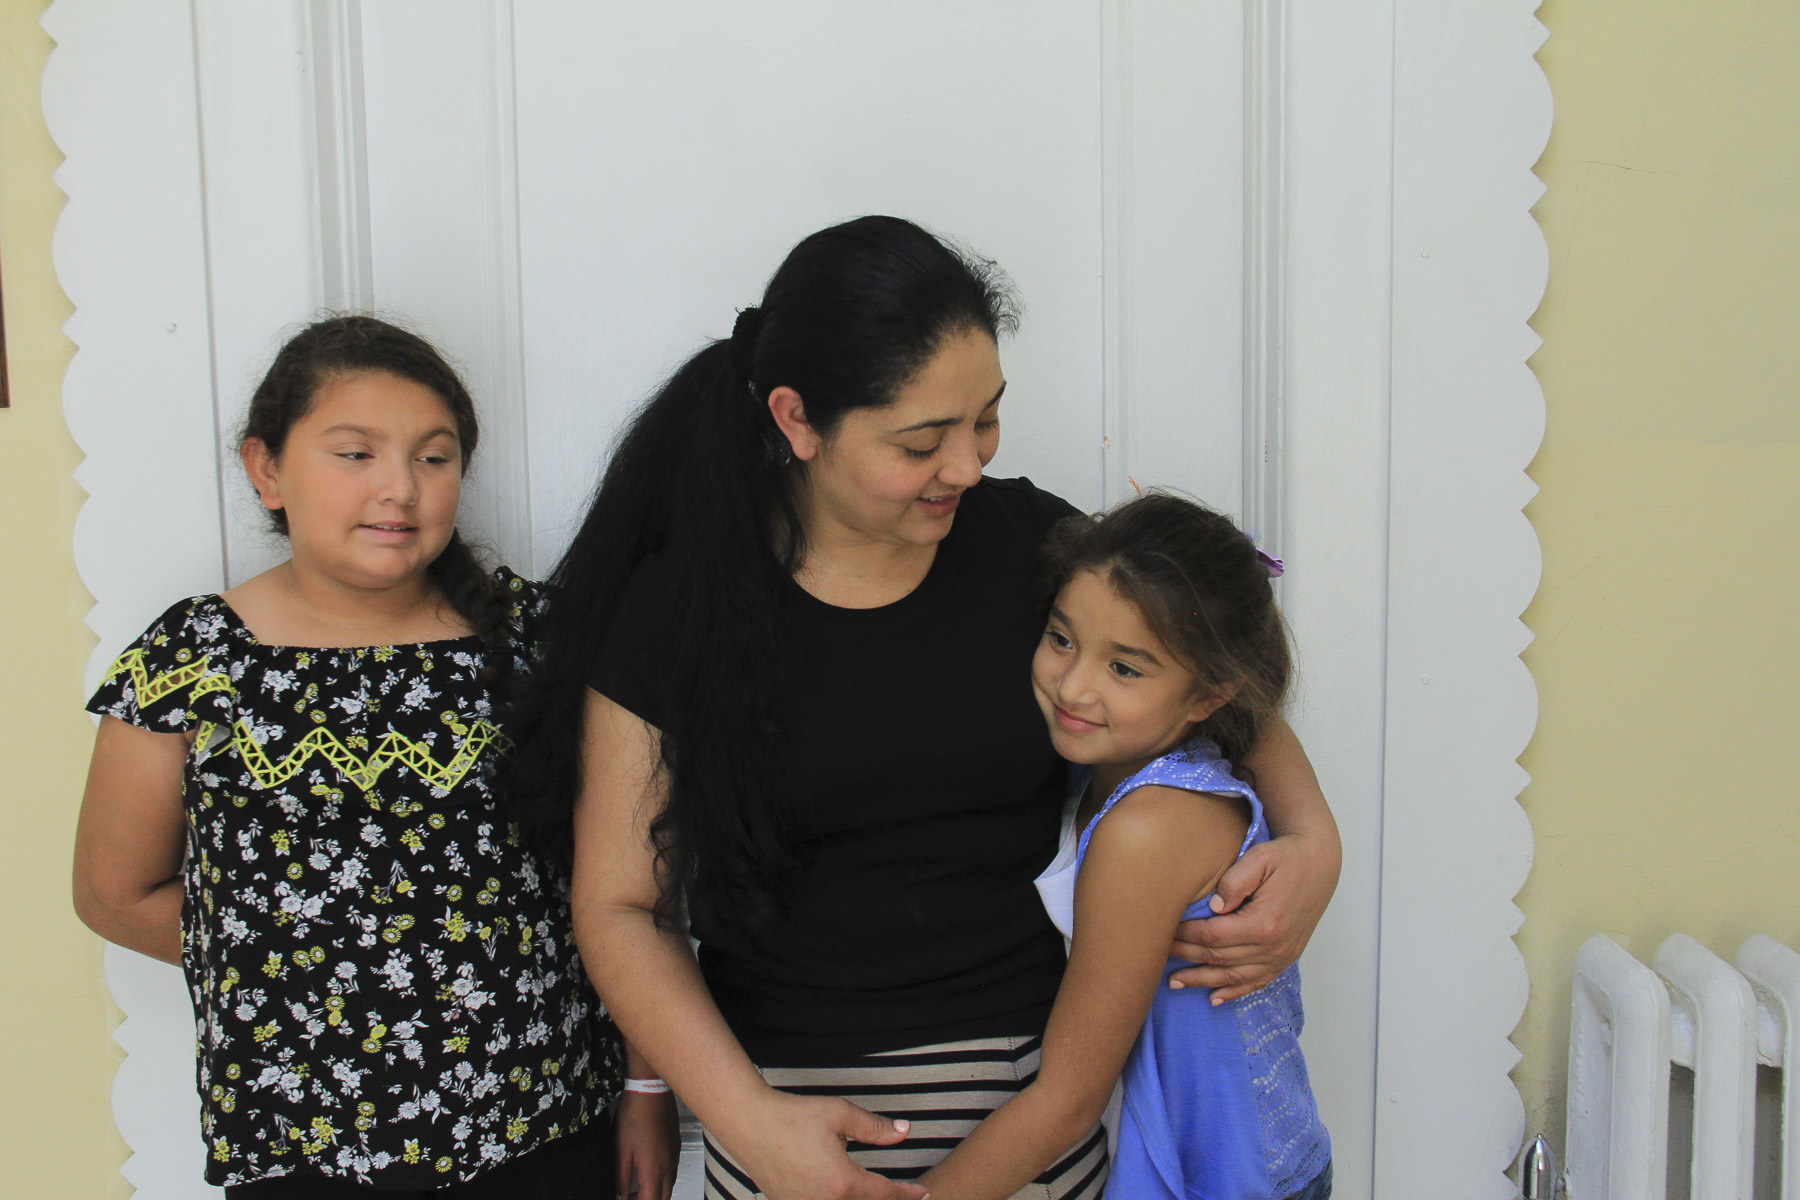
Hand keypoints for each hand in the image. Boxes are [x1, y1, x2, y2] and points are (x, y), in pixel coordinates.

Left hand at [614, 1090, 679, 1199]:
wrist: (651, 1090)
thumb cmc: (634, 1116)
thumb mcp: (621, 1150)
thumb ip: (621, 1178)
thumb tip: (620, 1196)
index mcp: (654, 1170)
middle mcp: (669, 1166)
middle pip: (663, 1198)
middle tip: (630, 1197)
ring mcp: (675, 1156)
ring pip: (669, 1186)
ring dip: (655, 1193)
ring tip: (635, 1188)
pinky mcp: (676, 1146)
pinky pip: (672, 1171)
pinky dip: (661, 1180)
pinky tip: (648, 1171)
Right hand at [726, 1091, 929, 1199]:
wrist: (749, 1123)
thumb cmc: (792, 1116)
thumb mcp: (839, 1114)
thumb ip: (875, 1127)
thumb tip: (903, 1131)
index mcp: (842, 1183)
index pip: (884, 1194)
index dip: (907, 1194)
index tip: (924, 1193)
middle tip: (907, 1195)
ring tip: (875, 1193)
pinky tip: (842, 1193)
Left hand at [1168, 830, 1339, 1001]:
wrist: (1319, 863)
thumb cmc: (1286, 857)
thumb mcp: (1260, 857)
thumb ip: (1234, 881)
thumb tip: (1212, 906)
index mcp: (1263, 923)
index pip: (1212, 936)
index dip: (1185, 936)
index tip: (1164, 931)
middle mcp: (1273, 947)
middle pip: (1219, 958)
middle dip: (1186, 958)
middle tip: (1158, 956)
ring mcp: (1281, 956)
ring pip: (1234, 976)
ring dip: (1203, 981)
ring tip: (1175, 982)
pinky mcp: (1286, 958)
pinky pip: (1257, 982)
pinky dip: (1234, 992)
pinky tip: (1214, 997)